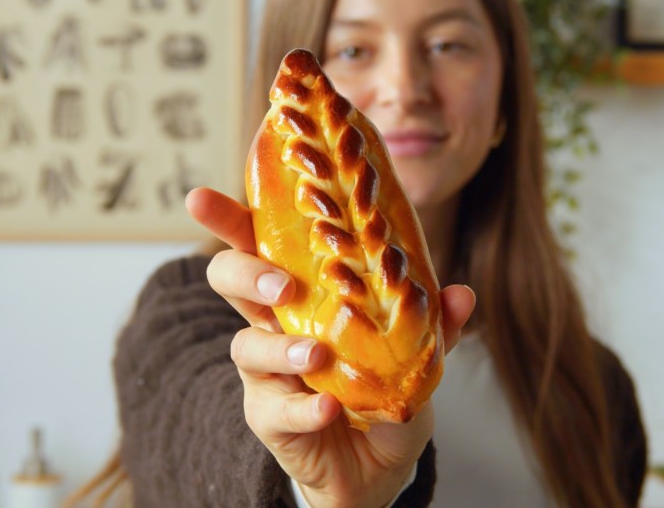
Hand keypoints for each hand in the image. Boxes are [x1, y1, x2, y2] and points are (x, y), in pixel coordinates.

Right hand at [186, 187, 474, 507]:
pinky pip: (275, 408)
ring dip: (280, 347)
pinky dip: (304, 407)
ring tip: (316, 355)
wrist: (378, 466)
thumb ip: (432, 321)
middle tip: (282, 284)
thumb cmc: (383, 390)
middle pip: (228, 280)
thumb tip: (461, 293)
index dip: (228, 219)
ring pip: (246, 344)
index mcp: (302, 291)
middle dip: (242, 272)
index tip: (202, 197)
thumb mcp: (415, 351)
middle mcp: (274, 322)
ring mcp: (266, 371)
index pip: (260, 244)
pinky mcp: (269, 416)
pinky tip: (329, 409)